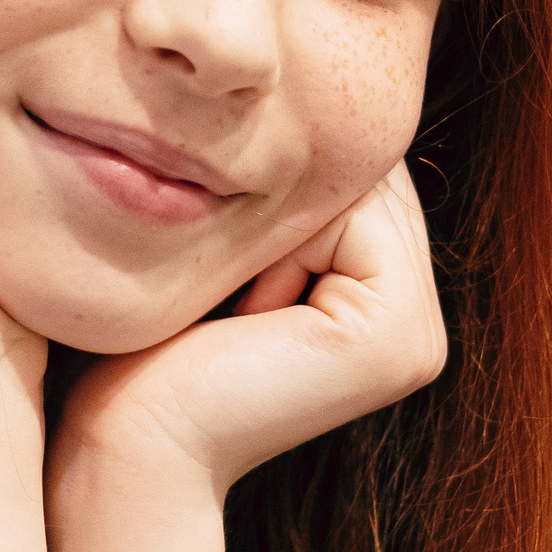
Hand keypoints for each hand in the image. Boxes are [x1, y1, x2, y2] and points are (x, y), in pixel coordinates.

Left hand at [53, 162, 446, 499]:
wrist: (131, 446)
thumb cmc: (150, 357)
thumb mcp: (225, 261)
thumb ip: (274, 203)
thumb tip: (276, 106)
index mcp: (389, 310)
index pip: (354, 181)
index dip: (278, 183)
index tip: (211, 247)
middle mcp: (420, 327)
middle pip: (362, 179)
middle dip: (285, 195)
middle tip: (215, 259)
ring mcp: (417, 338)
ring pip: (355, 189)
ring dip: (276, 220)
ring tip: (226, 288)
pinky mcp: (395, 339)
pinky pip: (349, 217)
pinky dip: (281, 239)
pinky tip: (239, 305)